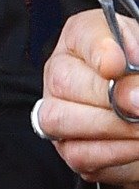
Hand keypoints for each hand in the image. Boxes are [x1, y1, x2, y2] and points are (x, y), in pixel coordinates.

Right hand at [41, 10, 138, 188]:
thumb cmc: (138, 76)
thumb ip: (137, 59)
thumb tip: (132, 91)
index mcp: (82, 38)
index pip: (83, 34)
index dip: (100, 50)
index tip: (118, 65)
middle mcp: (60, 71)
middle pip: (63, 81)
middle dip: (107, 96)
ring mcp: (57, 111)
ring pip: (59, 119)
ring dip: (109, 126)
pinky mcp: (67, 147)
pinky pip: (79, 154)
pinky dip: (113, 152)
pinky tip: (135, 144)